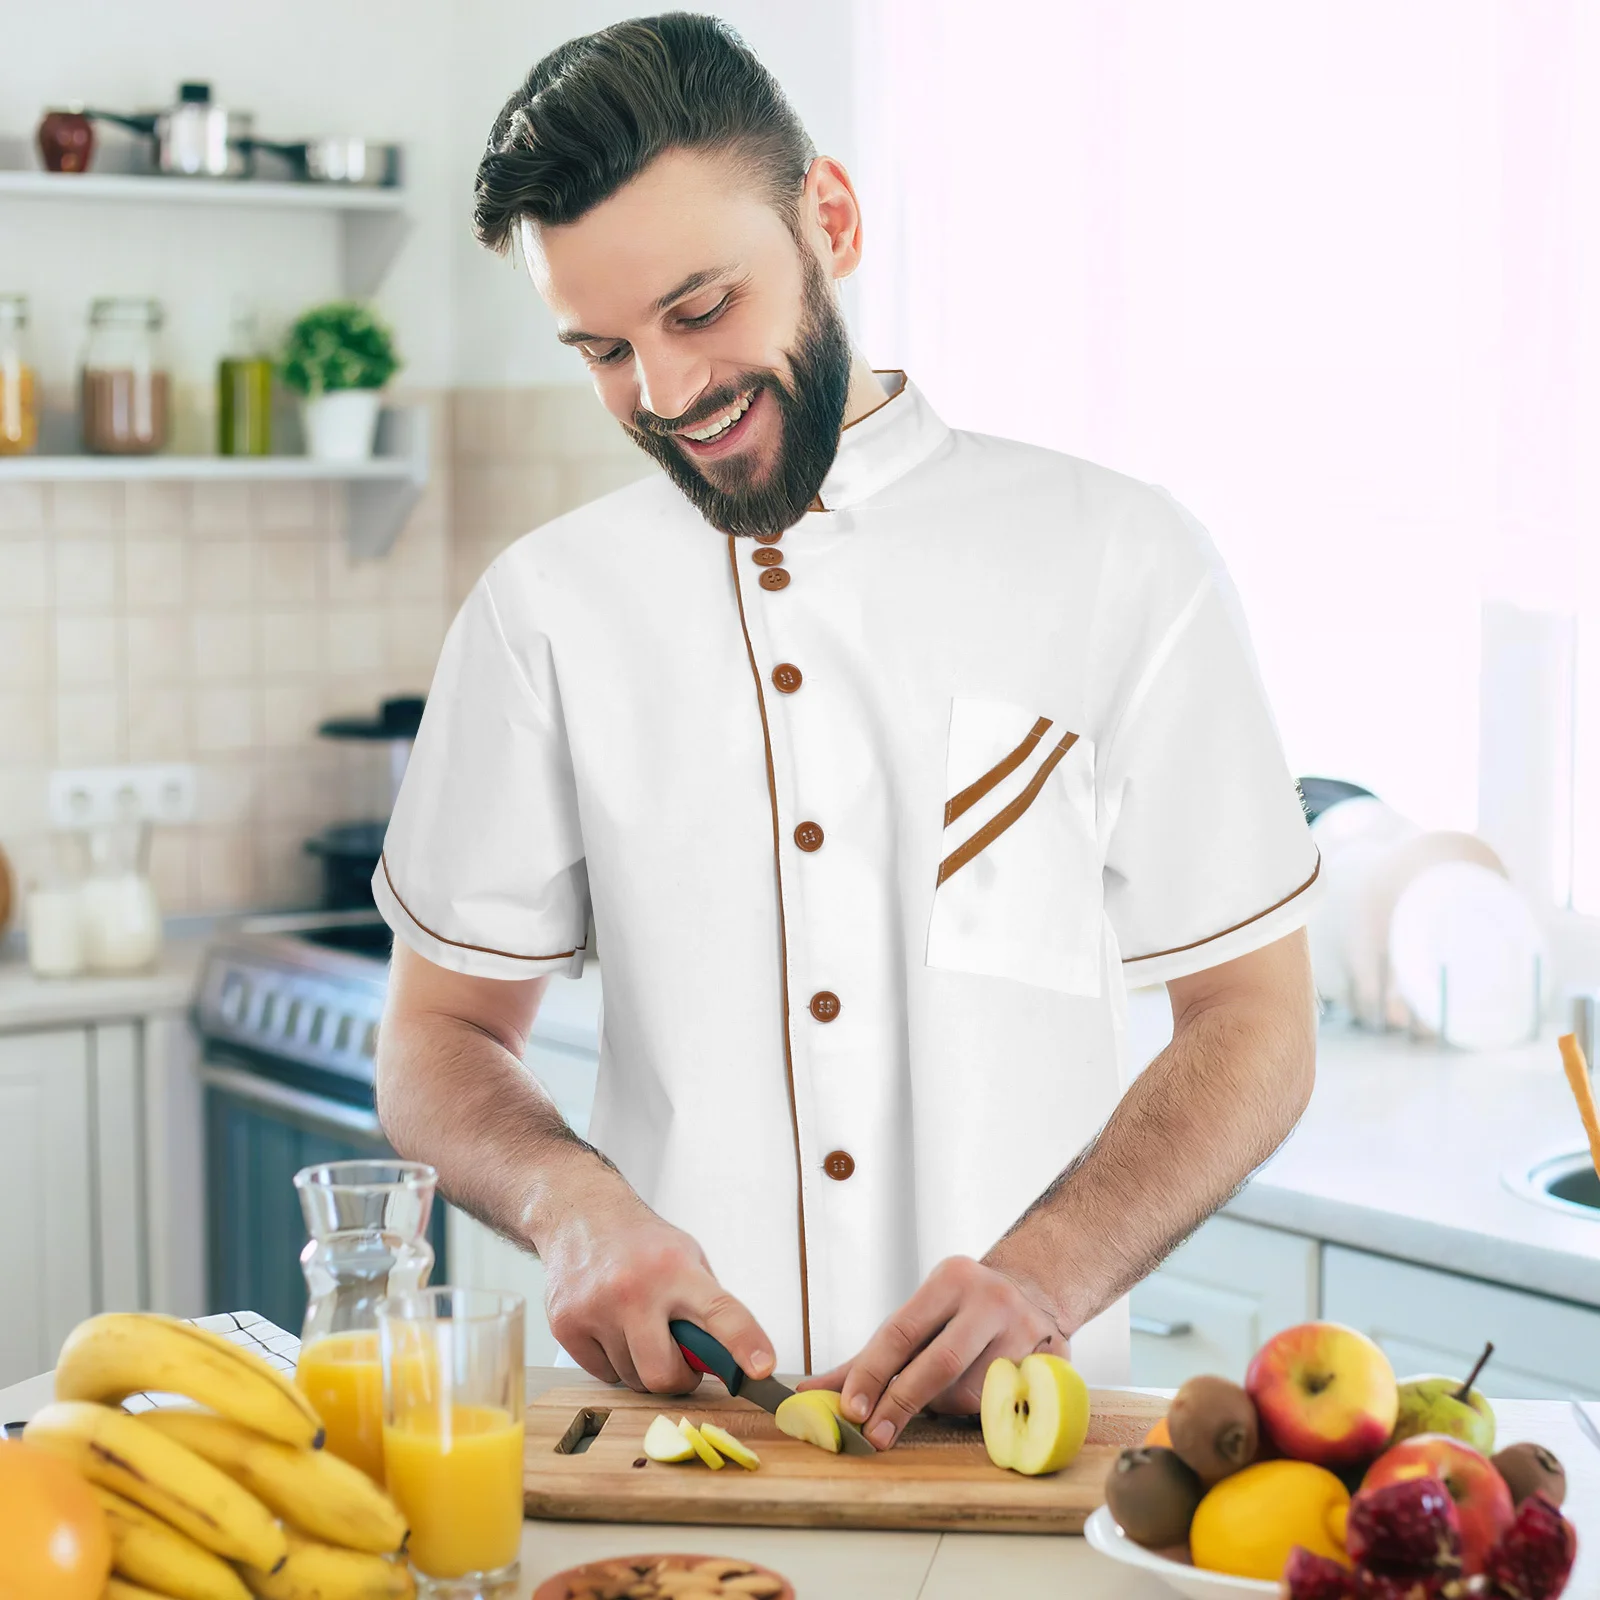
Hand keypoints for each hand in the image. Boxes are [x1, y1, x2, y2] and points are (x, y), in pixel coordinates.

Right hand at [537, 1169, 774, 1395]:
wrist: (580, 1214)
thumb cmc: (640, 1240)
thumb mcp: (687, 1256)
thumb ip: (707, 1305)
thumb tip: (732, 1359)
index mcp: (676, 1268)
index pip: (720, 1312)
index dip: (744, 1344)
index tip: (761, 1369)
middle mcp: (635, 1288)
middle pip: (664, 1373)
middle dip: (678, 1378)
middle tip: (679, 1361)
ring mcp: (596, 1308)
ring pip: (632, 1378)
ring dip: (642, 1366)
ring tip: (637, 1328)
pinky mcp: (565, 1325)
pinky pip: (603, 1375)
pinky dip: (613, 1362)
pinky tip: (610, 1327)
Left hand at [799, 1255, 1066, 1449]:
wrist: (1035, 1291)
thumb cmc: (961, 1311)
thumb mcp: (920, 1315)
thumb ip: (868, 1356)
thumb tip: (809, 1392)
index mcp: (950, 1280)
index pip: (901, 1330)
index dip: (873, 1372)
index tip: (850, 1409)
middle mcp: (990, 1299)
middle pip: (939, 1363)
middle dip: (901, 1403)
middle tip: (875, 1436)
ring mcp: (1026, 1330)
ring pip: (972, 1392)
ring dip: (947, 1407)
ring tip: (949, 1393)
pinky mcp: (1053, 1362)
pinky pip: (1006, 1405)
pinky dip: (985, 1411)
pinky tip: (984, 1397)